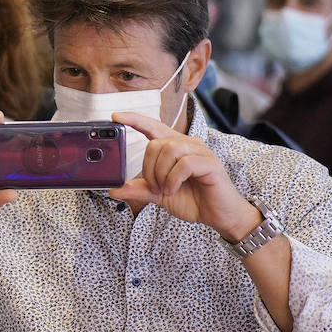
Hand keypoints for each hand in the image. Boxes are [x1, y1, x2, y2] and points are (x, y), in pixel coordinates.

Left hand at [108, 111, 260, 240]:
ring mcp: (200, 152)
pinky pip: (184, 163)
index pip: (153, 127)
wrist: (217, 215)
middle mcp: (187, 144)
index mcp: (174, 148)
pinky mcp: (210, 163)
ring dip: (161, 174)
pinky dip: (173, 179)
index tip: (116, 116)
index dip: (135, 120)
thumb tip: (115, 190)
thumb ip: (140, 189)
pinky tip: (174, 189)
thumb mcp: (159, 195)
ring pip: (169, 150)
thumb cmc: (192, 200)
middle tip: (155, 187)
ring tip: (166, 189)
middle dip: (149, 169)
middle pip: (155, 144)